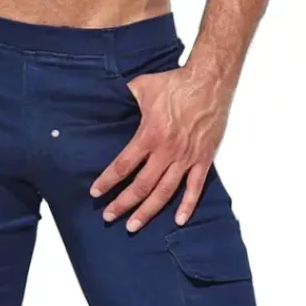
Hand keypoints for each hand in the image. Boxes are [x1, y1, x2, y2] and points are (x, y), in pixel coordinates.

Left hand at [90, 64, 233, 230]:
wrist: (210, 79)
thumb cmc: (176, 82)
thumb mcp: (143, 86)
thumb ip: (124, 98)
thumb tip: (106, 101)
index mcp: (149, 135)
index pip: (123, 165)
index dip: (108, 181)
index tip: (96, 193)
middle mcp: (166, 151)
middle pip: (141, 186)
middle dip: (123, 204)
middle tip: (109, 216)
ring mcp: (186, 158)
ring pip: (164, 192)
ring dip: (148, 211)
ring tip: (133, 226)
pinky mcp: (203, 159)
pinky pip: (195, 187)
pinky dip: (187, 205)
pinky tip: (179, 221)